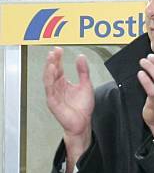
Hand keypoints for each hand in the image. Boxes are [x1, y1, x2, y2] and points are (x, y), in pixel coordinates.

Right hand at [43, 47, 93, 172]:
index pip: (59, 68)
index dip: (58, 59)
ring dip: (49, 68)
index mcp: (63, 83)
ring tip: (51, 58)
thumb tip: (80, 57)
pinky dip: (50, 79)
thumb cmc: (83, 107)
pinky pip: (50, 89)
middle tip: (54, 51)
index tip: (59, 49)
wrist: (83, 122)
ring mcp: (54, 94)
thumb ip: (83, 71)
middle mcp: (57, 87)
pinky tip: (52, 71)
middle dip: (52, 61)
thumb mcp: (86, 85)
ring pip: (49, 79)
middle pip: (52, 71)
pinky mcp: (53, 102)